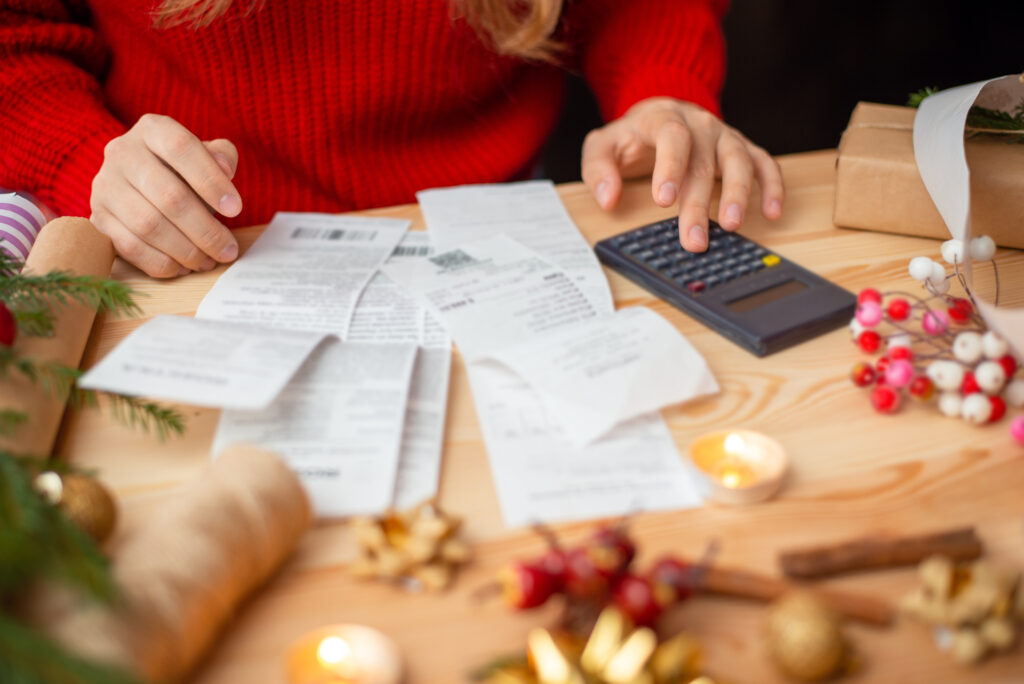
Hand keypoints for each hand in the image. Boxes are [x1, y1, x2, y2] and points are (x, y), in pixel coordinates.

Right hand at [90, 113, 242, 277]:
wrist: (138, 183)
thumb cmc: (182, 171)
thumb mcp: (205, 155)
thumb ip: (221, 156)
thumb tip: (225, 168)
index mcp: (153, 130)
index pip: (181, 149)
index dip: (211, 181)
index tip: (236, 210)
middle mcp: (122, 153)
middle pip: (169, 195)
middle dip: (205, 230)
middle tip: (227, 250)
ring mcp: (105, 186)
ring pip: (148, 225)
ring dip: (185, 250)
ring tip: (208, 261)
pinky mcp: (97, 218)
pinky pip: (129, 247)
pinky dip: (161, 262)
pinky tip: (183, 267)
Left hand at [581, 97, 783, 251]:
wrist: (659, 114)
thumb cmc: (631, 137)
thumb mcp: (602, 147)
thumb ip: (599, 169)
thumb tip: (607, 197)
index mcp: (663, 118)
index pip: (671, 137)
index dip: (670, 166)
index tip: (664, 200)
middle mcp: (698, 124)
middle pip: (703, 162)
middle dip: (698, 204)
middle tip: (694, 239)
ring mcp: (724, 135)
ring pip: (738, 160)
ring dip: (738, 194)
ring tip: (732, 225)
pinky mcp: (742, 147)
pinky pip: (764, 163)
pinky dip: (772, 185)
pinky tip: (772, 211)